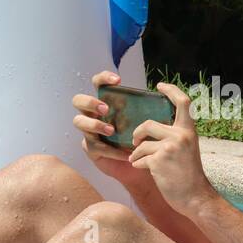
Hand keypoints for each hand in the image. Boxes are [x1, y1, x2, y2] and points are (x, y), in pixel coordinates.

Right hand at [72, 70, 151, 189]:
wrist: (141, 164)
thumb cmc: (141, 137)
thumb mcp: (146, 121)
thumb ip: (148, 107)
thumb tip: (164, 92)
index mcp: (106, 102)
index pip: (97, 83)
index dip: (103, 78)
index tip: (119, 80)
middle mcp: (93, 114)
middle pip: (78, 100)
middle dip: (90, 102)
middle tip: (106, 109)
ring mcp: (89, 131)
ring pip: (79, 121)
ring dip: (95, 124)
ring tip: (111, 130)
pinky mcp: (91, 148)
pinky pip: (94, 145)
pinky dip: (111, 150)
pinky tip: (124, 153)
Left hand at [128, 82, 218, 215]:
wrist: (195, 197)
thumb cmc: (189, 175)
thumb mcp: (188, 149)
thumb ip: (175, 136)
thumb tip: (152, 129)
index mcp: (188, 131)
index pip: (182, 102)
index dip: (170, 90)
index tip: (160, 86)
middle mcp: (180, 136)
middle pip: (148, 123)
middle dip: (137, 132)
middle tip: (135, 140)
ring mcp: (169, 148)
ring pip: (141, 144)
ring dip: (136, 154)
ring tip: (138, 160)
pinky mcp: (158, 162)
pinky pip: (139, 159)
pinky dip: (138, 165)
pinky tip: (144, 170)